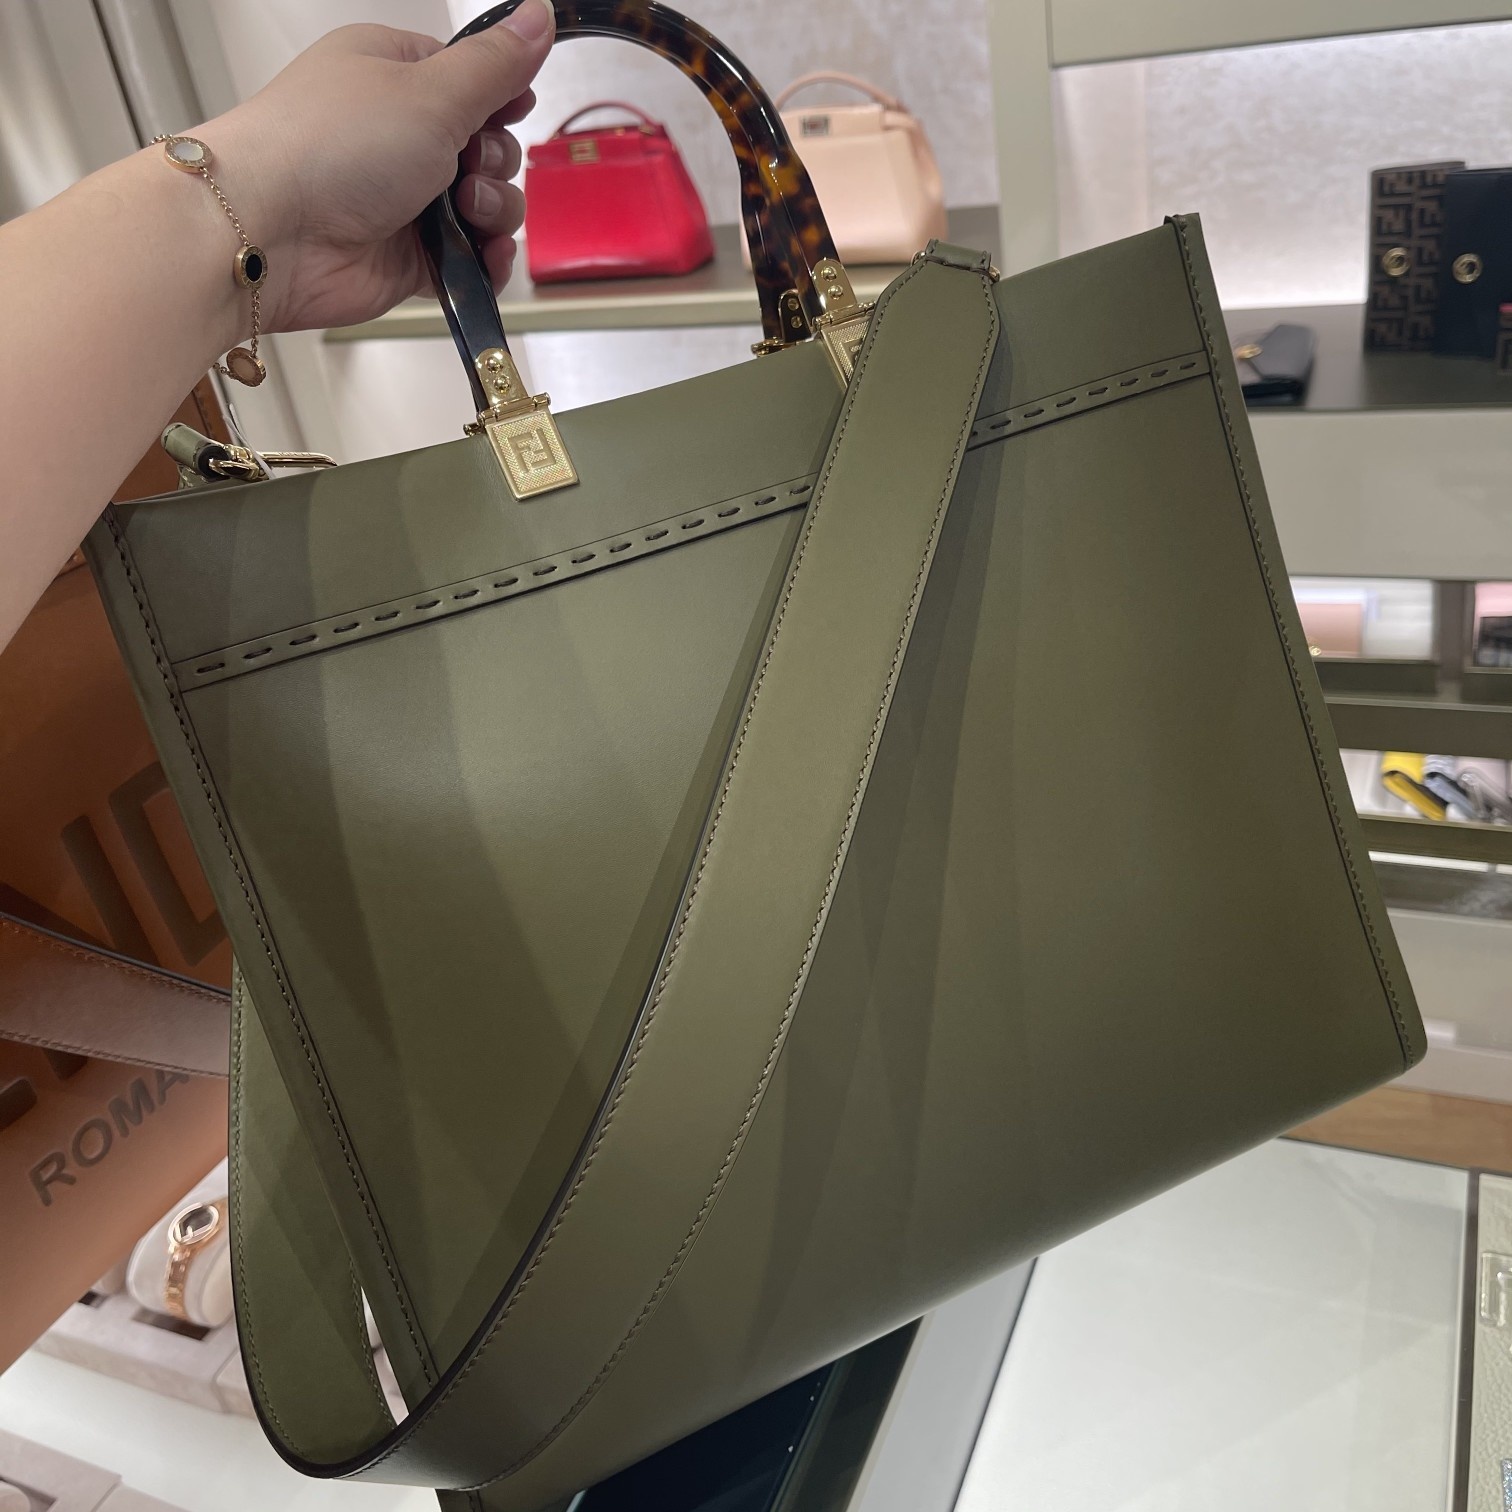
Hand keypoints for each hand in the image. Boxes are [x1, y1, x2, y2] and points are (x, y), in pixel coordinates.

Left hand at [200, 0, 555, 334]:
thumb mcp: (432, 89)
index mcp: (396, 73)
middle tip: (467, 165)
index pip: (473, 79)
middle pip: (488, 147)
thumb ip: (496, 63)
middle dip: (496, 161)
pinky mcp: (409, 256)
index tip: (510, 109)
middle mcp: (399, 134)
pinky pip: (471, 258)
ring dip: (494, 211)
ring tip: (465, 212)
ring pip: (486, 206)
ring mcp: (404, 198)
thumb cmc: (333, 145)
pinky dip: (486, 259)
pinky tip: (483, 254)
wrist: (271, 230)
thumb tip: (539, 14)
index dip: (502, 98)